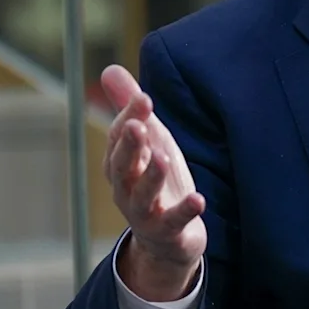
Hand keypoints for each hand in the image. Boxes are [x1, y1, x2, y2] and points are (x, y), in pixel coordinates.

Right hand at [101, 64, 206, 300]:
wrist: (167, 239)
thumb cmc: (157, 181)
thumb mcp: (149, 142)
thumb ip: (130, 109)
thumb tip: (110, 68)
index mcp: (121, 164)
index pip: (120, 138)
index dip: (130, 118)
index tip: (145, 98)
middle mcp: (126, 189)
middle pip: (122, 166)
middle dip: (129, 145)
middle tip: (138, 125)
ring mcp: (145, 213)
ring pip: (142, 195)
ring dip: (151, 175)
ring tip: (163, 156)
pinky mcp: (167, 231)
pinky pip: (174, 221)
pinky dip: (184, 211)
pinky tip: (199, 199)